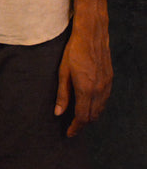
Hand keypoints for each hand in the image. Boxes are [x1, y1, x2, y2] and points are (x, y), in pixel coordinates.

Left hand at [54, 20, 112, 137]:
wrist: (91, 35)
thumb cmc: (74, 51)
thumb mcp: (63, 72)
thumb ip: (62, 94)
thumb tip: (58, 113)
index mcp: (86, 89)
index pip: (82, 117)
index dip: (75, 127)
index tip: (69, 133)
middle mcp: (99, 90)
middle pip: (92, 116)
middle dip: (82, 124)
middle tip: (72, 127)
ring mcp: (106, 85)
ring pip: (100, 109)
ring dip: (91, 116)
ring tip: (80, 118)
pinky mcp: (110, 79)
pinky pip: (105, 99)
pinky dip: (98, 106)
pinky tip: (91, 104)